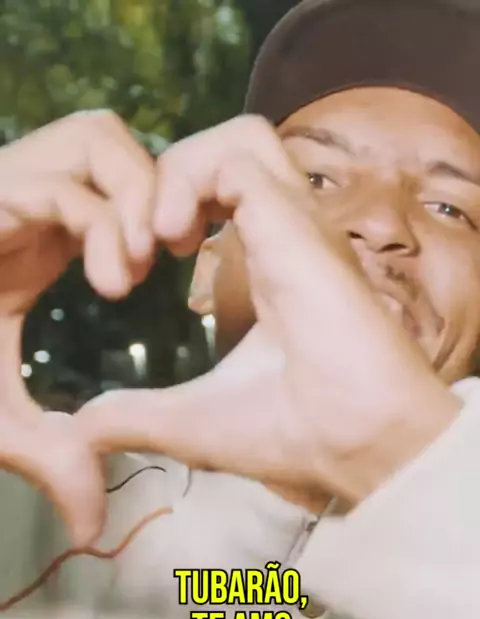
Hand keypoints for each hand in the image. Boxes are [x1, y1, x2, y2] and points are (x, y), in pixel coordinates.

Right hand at [0, 110, 155, 545]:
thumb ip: (51, 456)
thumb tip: (96, 527)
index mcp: (42, 239)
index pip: (122, 188)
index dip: (163, 212)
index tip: (183, 270)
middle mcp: (30, 202)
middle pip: (118, 144)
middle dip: (161, 193)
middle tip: (173, 260)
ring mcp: (4, 188)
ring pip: (98, 136)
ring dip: (135, 200)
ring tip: (133, 276)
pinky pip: (59, 171)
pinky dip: (100, 219)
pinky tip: (109, 283)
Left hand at [78, 116, 459, 504]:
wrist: (352, 442)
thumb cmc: (290, 434)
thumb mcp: (189, 422)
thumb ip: (133, 416)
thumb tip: (84, 430)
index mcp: (269, 267)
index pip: (219, 197)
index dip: (161, 215)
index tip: (131, 274)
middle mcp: (285, 234)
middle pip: (225, 158)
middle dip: (159, 188)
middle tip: (134, 251)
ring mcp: (294, 221)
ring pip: (236, 138)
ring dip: (174, 174)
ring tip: (151, 237)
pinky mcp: (293, 217)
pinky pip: (235, 153)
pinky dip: (186, 180)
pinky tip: (165, 237)